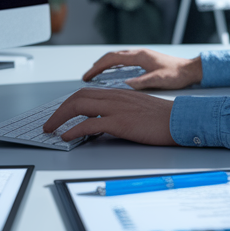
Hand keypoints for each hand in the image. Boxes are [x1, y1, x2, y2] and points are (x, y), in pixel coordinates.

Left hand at [42, 88, 175, 145]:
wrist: (180, 120)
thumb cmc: (161, 119)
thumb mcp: (135, 111)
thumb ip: (118, 114)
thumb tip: (100, 127)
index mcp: (118, 94)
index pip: (86, 93)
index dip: (68, 103)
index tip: (60, 114)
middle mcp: (114, 97)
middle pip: (78, 97)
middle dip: (59, 111)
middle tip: (49, 124)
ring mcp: (116, 108)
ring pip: (79, 106)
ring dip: (61, 118)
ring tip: (52, 129)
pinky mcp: (120, 121)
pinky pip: (90, 123)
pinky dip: (74, 129)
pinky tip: (67, 137)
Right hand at [82, 48, 202, 89]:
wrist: (190, 70)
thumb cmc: (177, 75)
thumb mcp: (159, 79)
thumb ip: (142, 82)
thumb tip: (126, 84)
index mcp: (140, 56)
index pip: (112, 59)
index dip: (97, 67)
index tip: (87, 76)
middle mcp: (139, 53)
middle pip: (111, 56)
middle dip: (97, 66)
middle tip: (86, 77)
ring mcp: (142, 56)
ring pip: (117, 57)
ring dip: (104, 64)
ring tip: (94, 75)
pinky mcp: (145, 60)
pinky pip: (124, 61)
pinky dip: (113, 65)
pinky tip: (112, 73)